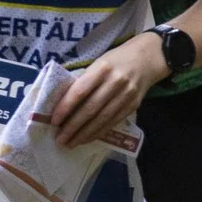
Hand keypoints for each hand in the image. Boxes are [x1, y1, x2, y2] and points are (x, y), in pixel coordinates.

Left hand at [52, 35, 168, 148]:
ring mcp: (126, 95)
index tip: (54, 121)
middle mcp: (115, 82)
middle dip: (73, 127)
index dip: (66, 107)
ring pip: (102, 119)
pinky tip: (87, 138)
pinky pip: (113, 122)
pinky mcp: (133, 105)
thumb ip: (85, 80)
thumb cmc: (116, 59)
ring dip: (84, 134)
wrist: (147, 58)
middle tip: (59, 139)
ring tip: (70, 143)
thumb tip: (63, 102)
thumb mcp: (99, 62)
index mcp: (102, 68)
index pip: (80, 91)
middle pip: (90, 109)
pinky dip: (99, 132)